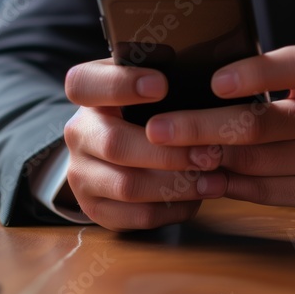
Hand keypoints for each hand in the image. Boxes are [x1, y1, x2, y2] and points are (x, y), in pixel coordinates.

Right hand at [62, 59, 227, 230]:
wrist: (118, 149)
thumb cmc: (148, 109)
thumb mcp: (148, 84)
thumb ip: (167, 76)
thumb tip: (215, 77)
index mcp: (88, 94)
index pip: (84, 84)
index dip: (120, 85)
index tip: (161, 85)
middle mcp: (78, 133)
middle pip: (115, 144)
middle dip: (169, 153)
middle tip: (211, 153)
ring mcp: (81, 174)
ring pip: (127, 186)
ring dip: (177, 186)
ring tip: (215, 181)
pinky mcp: (95, 208)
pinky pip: (135, 217)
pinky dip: (172, 210)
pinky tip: (198, 199)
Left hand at [145, 46, 294, 212]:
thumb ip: (270, 78)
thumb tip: (198, 81)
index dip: (255, 73)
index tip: (215, 80)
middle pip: (257, 125)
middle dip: (199, 127)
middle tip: (156, 128)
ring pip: (252, 162)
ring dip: (204, 159)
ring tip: (166, 154)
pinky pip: (261, 192)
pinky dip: (225, 185)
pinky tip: (199, 178)